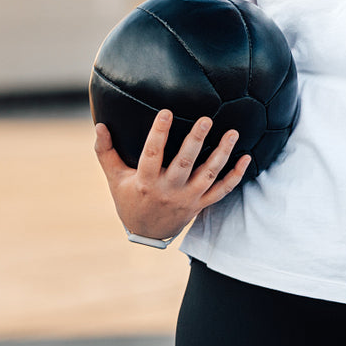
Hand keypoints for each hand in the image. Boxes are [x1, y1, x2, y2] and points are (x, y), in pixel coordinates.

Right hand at [94, 109, 251, 240]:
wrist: (145, 233)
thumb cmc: (129, 198)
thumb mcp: (114, 177)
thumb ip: (105, 151)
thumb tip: (99, 125)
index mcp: (145, 181)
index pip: (152, 154)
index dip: (159, 133)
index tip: (166, 112)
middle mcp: (168, 190)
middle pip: (184, 164)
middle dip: (196, 141)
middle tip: (206, 119)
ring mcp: (187, 198)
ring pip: (208, 175)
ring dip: (222, 155)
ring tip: (233, 133)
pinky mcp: (201, 204)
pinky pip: (222, 191)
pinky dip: (235, 176)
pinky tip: (246, 158)